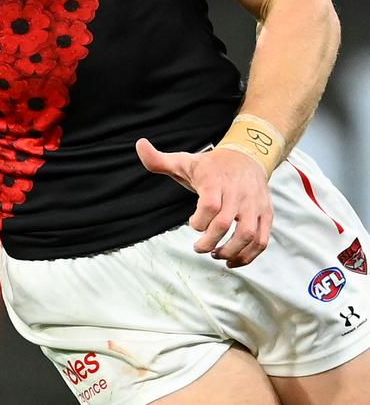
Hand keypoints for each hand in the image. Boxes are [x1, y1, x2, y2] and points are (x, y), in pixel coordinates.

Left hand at [135, 139, 273, 267]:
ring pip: (248, 235)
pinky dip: (249, 256)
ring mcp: (254, 204)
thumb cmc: (211, 165)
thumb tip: (139, 145)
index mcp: (215, 180)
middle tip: (198, 248)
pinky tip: (232, 261)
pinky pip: (262, 240)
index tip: (192, 224)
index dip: (199, 221)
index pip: (210, 205)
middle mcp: (237, 192)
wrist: (247, 156)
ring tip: (216, 255)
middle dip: (210, 242)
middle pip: (226, 223)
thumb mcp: (184, 161)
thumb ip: (159, 160)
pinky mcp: (266, 214)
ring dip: (231, 252)